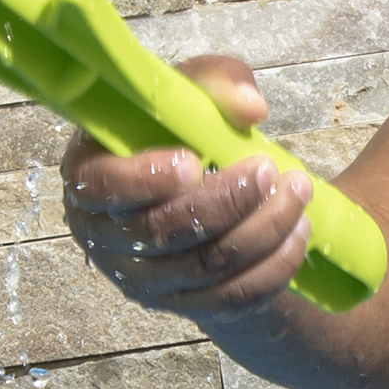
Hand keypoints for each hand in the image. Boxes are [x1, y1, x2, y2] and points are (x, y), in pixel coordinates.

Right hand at [60, 55, 315, 317]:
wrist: (193, 193)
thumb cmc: (179, 135)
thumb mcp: (190, 95)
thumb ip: (215, 82)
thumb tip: (251, 108)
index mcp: (90, 177)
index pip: (102, 187)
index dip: (146, 178)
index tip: (193, 161)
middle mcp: (107, 237)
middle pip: (163, 232)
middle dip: (226, 201)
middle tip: (270, 170)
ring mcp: (144, 281)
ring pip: (206, 267)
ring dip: (262, 230)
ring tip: (298, 192)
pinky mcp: (184, 305)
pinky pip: (232, 299)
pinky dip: (273, 267)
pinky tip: (299, 233)